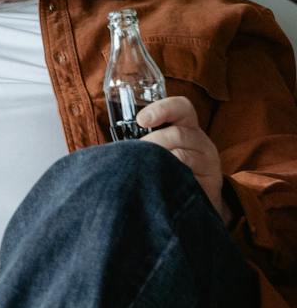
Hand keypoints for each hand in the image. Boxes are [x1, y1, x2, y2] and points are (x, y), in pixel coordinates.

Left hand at [136, 96, 225, 216]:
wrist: (195, 200)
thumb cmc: (167, 168)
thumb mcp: (157, 150)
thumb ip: (138, 142)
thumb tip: (97, 150)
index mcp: (185, 126)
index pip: (181, 107)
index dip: (161, 109)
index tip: (141, 120)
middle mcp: (199, 139)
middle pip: (179, 132)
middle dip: (153, 141)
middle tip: (137, 152)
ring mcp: (207, 159)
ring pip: (182, 153)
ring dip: (158, 159)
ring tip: (144, 168)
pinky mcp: (210, 179)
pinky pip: (188, 173)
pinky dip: (170, 174)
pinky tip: (158, 180)